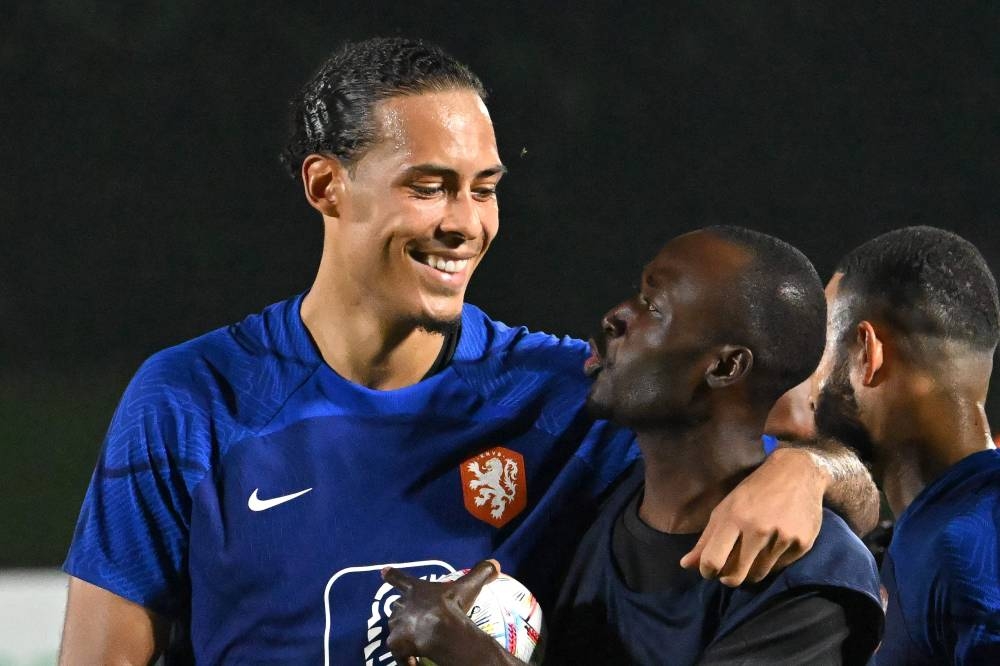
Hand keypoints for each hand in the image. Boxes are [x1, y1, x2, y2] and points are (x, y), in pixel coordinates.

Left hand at [382, 559, 505, 665]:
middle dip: (402, 613)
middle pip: (396, 607)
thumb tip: (495, 564)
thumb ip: (480, 572)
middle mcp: (402, 605)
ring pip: (394, 627)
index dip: (391, 575)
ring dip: (402, 633)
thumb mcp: (468, 586)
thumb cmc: (452, 605)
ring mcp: (397, 624)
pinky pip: (399, 653)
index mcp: (415, 589)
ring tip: (415, 641)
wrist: (441, 629)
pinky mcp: (395, 643)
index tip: (383, 572)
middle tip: (415, 622)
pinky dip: (405, 658)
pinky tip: (414, 663)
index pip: (400, 578)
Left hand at [680, 447, 827, 585]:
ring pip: (759, 574)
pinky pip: (779, 567)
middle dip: (728, 578)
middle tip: (728, 572)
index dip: (708, 571)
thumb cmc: (754, 491)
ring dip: (750, 571)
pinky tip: (773, 544)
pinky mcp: (802, 543)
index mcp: (734, 517)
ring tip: (751, 554)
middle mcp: (759, 528)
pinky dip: (772, 562)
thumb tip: (686, 566)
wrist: (797, 472)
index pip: (713, 559)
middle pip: (737, 575)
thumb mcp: (725, 509)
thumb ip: (706, 539)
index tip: (709, 570)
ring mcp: (782, 537)